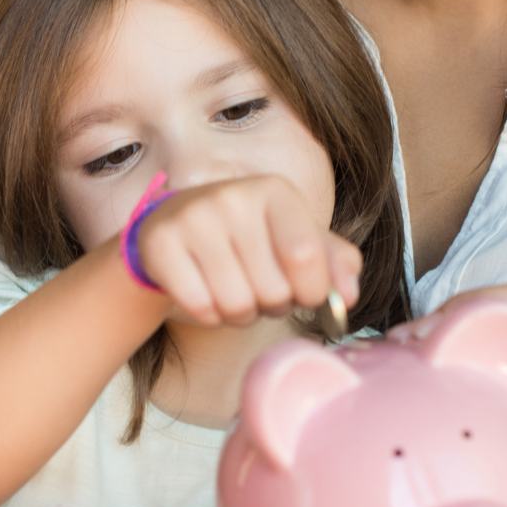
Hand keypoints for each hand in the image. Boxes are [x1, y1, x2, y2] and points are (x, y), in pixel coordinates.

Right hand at [132, 173, 361, 326]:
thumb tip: (347, 297)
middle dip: (272, 305)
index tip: (303, 292)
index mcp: (275, 191)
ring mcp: (192, 217)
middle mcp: (232, 196)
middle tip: (259, 287)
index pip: (306, 257)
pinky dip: (208, 315)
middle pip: (272, 289)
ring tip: (234, 291)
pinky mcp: (160, 243)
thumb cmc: (250, 237)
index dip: (311, 291)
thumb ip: (336, 262)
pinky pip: (200, 307)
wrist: (178, 224)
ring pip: (235, 304)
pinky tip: (205, 292)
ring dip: (240, 314)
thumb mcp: (297, 238)